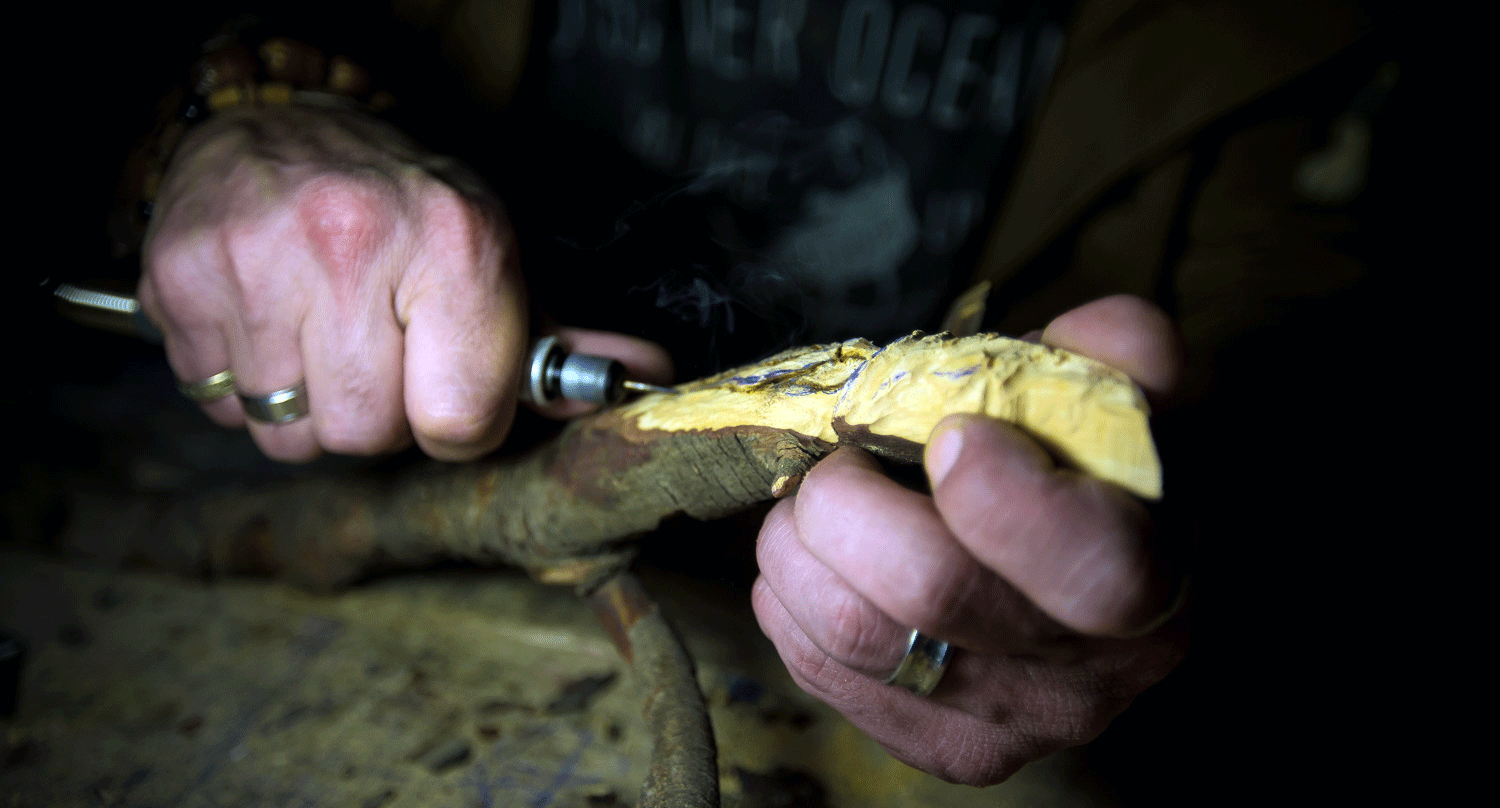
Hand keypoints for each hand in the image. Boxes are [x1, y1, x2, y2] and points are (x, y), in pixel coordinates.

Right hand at [139, 105, 670, 460]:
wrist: (283, 122)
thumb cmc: (403, 207)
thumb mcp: (493, 255)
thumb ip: (561, 337)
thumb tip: (649, 379)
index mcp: (457, 245)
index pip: (459, 422)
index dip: (457, 423)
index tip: (449, 387)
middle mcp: (355, 245)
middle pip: (365, 438)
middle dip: (379, 417)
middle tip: (378, 354)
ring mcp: (258, 262)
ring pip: (287, 434)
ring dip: (309, 407)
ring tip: (321, 337)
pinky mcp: (182, 277)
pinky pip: (219, 406)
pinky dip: (244, 385)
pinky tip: (268, 326)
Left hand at [752, 295, 1188, 783]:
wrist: (1099, 577)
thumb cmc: (1100, 473)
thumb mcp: (1129, 400)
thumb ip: (1120, 350)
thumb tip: (1086, 335)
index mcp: (1155, 578)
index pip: (1088, 568)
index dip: (1002, 497)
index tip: (949, 435)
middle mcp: (1093, 674)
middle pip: (932, 592)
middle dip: (847, 501)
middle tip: (839, 460)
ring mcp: (1016, 724)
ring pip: (856, 636)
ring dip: (798, 548)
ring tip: (808, 506)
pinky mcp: (947, 750)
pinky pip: (825, 676)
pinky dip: (791, 604)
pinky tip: (813, 564)